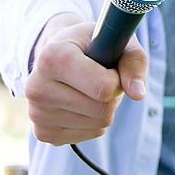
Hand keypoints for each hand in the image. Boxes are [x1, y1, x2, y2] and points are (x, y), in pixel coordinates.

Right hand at [24, 12, 147, 144]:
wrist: (60, 55)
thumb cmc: (93, 45)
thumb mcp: (116, 40)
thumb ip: (134, 62)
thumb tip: (138, 94)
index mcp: (52, 57)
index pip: (104, 88)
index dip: (117, 78)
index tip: (107, 66)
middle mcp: (36, 86)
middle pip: (103, 110)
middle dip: (112, 95)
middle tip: (99, 78)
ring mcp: (37, 113)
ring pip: (99, 123)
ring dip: (104, 107)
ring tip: (88, 88)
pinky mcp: (43, 133)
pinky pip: (90, 134)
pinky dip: (95, 120)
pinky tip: (81, 102)